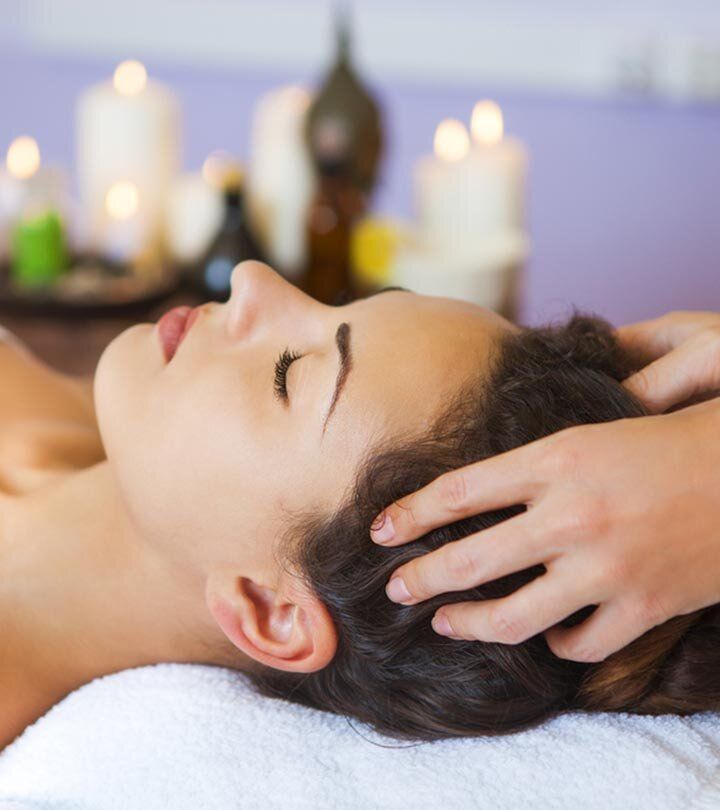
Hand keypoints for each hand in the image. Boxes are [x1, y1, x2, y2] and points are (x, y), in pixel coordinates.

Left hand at [370, 311, 719, 662]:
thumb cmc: (670, 440)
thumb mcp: (594, 431)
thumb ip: (535, 464)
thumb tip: (475, 493)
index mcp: (558, 459)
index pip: (461, 490)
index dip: (412, 513)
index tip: (380, 530)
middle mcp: (574, 515)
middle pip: (471, 560)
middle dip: (421, 578)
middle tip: (395, 587)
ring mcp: (607, 567)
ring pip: (514, 617)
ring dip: (470, 624)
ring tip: (445, 623)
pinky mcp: (643, 607)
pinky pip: (579, 645)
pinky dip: (556, 642)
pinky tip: (545, 633)